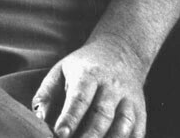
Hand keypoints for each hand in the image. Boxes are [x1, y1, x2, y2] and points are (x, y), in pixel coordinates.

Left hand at [31, 35, 147, 137]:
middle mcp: (111, 87)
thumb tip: (39, 117)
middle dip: (90, 136)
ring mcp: (128, 99)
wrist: (121, 51)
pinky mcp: (140, 111)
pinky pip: (138, 131)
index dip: (70, 117)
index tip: (60, 134)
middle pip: (102, 114)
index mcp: (89, 75)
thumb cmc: (84, 66)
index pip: (79, 98)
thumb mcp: (61, 69)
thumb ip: (46, 93)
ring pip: (124, 124)